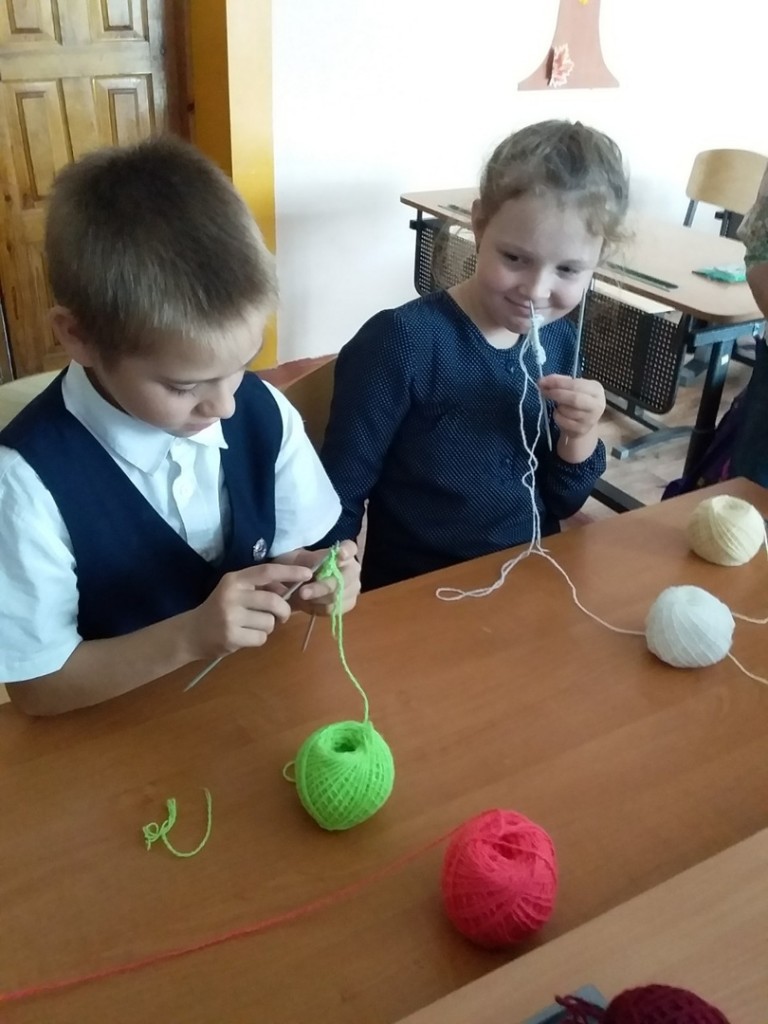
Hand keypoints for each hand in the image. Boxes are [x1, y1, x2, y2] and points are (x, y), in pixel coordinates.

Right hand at [184, 562, 313, 659]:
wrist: (192, 632)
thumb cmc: (220, 609)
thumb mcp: (236, 591)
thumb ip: (259, 588)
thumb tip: (290, 587)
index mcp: (235, 580)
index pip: (267, 571)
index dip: (290, 572)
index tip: (308, 574)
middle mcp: (232, 595)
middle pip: (273, 601)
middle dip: (284, 610)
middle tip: (282, 616)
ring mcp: (230, 617)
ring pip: (269, 622)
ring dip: (269, 626)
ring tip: (255, 626)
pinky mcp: (231, 637)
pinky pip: (261, 638)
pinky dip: (259, 638)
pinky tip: (245, 636)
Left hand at [274, 541, 360, 615]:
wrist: (295, 586)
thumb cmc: (298, 567)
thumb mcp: (297, 560)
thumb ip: (310, 559)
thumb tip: (322, 561)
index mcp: (342, 552)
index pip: (350, 549)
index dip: (347, 551)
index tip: (340, 555)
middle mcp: (352, 569)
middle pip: (346, 578)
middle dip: (324, 586)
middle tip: (303, 592)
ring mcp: (353, 588)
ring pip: (338, 596)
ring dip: (316, 599)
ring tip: (300, 597)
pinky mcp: (348, 604)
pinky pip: (334, 609)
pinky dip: (318, 607)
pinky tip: (309, 603)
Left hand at [539, 375, 605, 437]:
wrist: (584, 422)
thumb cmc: (577, 401)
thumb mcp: (572, 388)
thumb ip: (559, 382)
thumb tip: (543, 381)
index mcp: (596, 389)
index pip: (576, 384)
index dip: (558, 383)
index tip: (543, 382)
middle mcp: (596, 404)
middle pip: (574, 399)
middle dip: (557, 394)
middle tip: (544, 392)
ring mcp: (590, 419)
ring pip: (567, 411)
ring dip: (558, 407)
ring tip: (558, 405)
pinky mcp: (582, 430)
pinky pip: (564, 422)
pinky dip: (557, 417)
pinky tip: (560, 414)